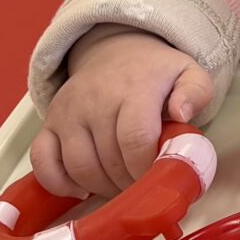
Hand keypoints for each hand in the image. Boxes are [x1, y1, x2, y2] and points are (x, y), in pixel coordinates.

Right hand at [28, 26, 212, 197]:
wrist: (116, 50)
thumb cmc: (155, 72)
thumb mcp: (189, 73)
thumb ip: (196, 92)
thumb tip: (182, 113)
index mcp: (134, 88)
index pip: (134, 138)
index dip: (146, 168)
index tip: (158, 177)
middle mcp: (95, 99)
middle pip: (109, 160)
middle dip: (130, 183)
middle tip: (143, 185)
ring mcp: (68, 112)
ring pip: (78, 167)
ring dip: (102, 188)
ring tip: (121, 185)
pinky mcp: (49, 122)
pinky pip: (42, 161)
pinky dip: (59, 183)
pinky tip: (82, 188)